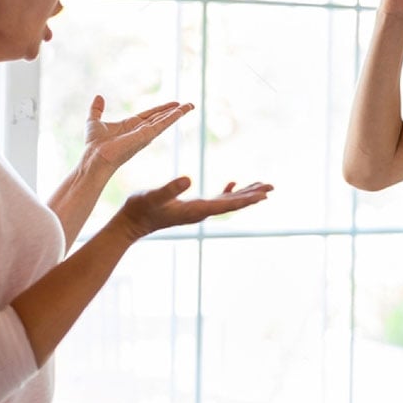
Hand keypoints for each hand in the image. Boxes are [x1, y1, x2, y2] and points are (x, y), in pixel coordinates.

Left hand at [82, 96, 192, 172]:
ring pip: (164, 121)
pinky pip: (161, 125)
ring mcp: (144, 134)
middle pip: (161, 118)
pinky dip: (172, 118)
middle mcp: (140, 131)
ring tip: (190, 106)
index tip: (174, 104)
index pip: (150, 115)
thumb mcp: (94, 121)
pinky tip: (180, 111)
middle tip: (189, 105)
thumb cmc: (93, 146)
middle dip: (175, 112)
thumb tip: (99, 97)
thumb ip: (97, 109)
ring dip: (178, 113)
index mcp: (131, 126)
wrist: (94, 158)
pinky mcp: (145, 136)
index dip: (162, 109)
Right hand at [109, 177, 273, 241]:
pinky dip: (228, 191)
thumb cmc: (140, 208)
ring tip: (262, 186)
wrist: (131, 223)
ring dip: (245, 193)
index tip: (264, 195)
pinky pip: (216, 199)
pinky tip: (233, 183)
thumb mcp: (153, 195)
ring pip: (228, 201)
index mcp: (196, 209)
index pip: (227, 205)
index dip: (246, 199)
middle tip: (272, 187)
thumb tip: (189, 178)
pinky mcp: (192, 207)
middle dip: (253, 195)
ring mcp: (197, 210)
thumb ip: (170, 188)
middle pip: (233, 204)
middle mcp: (201, 212)